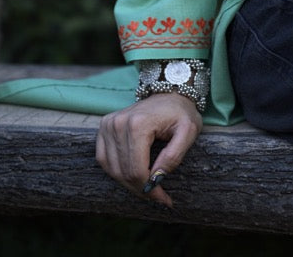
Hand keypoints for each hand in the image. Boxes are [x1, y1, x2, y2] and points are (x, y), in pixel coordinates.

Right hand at [96, 92, 202, 206]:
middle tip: (158, 197)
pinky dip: (116, 172)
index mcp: (138, 124)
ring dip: (129, 184)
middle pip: (124, 173)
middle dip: (141, 190)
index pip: (137, 171)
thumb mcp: (189, 132)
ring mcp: (108, 124)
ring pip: (112, 170)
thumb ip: (174, 156)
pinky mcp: (104, 126)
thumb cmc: (181, 113)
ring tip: (147, 186)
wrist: (170, 92)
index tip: (164, 199)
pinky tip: (132, 174)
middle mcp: (118, 123)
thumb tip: (156, 179)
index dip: (150, 190)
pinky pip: (104, 159)